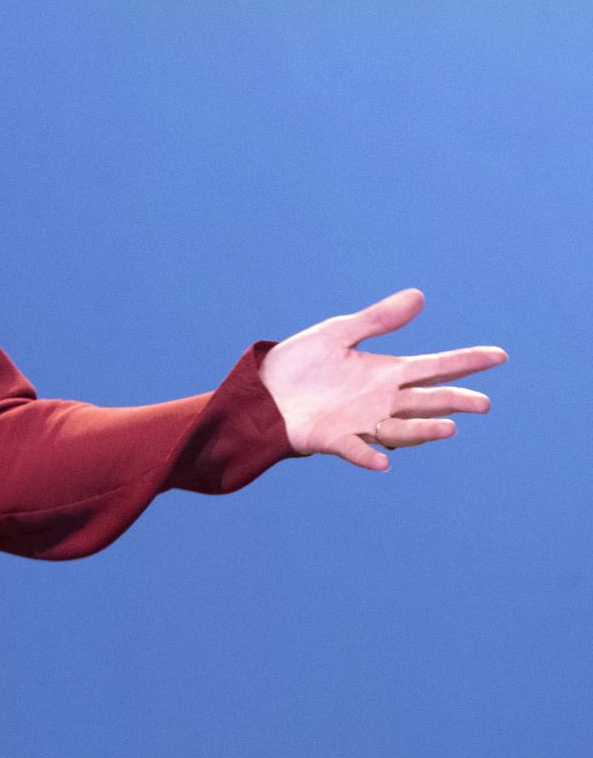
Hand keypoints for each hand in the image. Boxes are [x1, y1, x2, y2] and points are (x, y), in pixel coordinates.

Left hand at [259, 288, 505, 471]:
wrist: (259, 391)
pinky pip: (354, 450)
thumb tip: (419, 296)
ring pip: (401, 430)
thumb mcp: (337, 334)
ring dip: (423, 431)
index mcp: (385, 373)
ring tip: (449, 428)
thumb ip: (377, 320)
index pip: (434, 367)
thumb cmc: (299, 365)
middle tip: (483, 404)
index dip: (466, 362)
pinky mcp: (332, 439)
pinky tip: (381, 462)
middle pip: (427, 402)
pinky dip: (367, 456)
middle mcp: (380, 401)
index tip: (499, 356)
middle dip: (454, 402)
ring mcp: (359, 423)